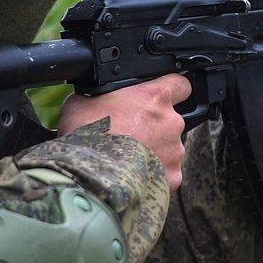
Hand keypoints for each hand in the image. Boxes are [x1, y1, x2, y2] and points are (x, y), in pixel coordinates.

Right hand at [58, 73, 191, 190]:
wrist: (87, 176)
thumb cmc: (83, 137)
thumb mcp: (82, 102)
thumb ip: (101, 96)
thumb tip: (98, 98)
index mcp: (154, 97)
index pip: (180, 85)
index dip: (171, 91)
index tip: (160, 98)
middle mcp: (171, 122)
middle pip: (170, 121)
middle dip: (154, 128)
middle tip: (129, 136)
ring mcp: (174, 151)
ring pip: (169, 149)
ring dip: (154, 152)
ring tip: (128, 160)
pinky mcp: (172, 177)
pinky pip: (167, 174)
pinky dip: (154, 175)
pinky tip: (133, 177)